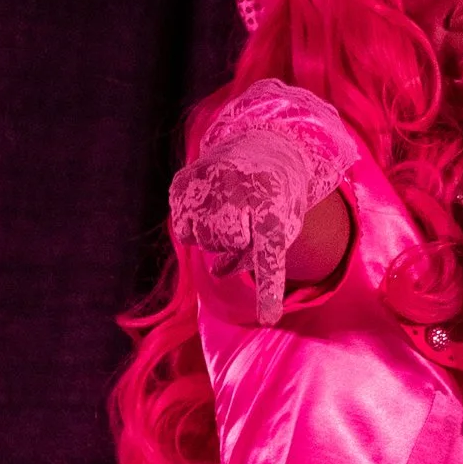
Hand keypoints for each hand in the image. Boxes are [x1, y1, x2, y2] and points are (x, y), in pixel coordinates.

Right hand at [171, 81, 357, 323]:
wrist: (265, 146)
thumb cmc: (276, 200)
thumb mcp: (281, 228)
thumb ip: (256, 258)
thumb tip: (217, 270)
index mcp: (272, 203)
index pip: (269, 253)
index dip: (268, 288)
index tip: (268, 318)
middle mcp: (240, 186)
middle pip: (227, 243)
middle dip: (234, 241)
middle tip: (246, 220)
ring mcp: (209, 177)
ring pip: (199, 237)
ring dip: (211, 235)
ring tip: (228, 212)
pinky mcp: (185, 178)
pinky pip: (181, 226)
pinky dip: (191, 225)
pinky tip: (208, 207)